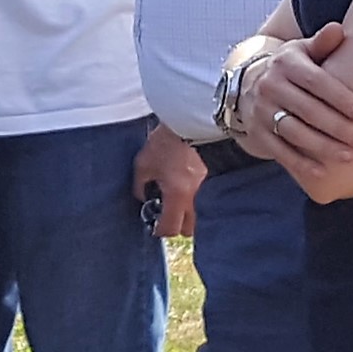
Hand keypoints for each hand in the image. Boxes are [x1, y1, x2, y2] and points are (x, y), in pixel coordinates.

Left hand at [133, 125, 204, 239]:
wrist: (189, 121)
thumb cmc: (165, 142)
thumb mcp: (144, 164)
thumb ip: (140, 185)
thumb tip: (142, 197)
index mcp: (178, 195)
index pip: (171, 229)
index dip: (159, 231)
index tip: (153, 226)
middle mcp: (196, 196)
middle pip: (189, 229)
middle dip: (176, 225)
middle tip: (165, 212)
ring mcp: (206, 187)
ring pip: (198, 213)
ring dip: (186, 212)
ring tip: (174, 196)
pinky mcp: (212, 177)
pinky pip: (203, 196)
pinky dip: (193, 196)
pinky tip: (182, 182)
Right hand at [228, 22, 352, 168]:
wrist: (247, 84)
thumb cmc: (289, 67)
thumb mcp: (301, 51)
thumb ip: (321, 43)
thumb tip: (338, 29)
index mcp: (285, 64)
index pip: (315, 82)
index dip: (339, 97)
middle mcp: (270, 87)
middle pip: (306, 110)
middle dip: (336, 126)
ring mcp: (261, 112)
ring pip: (294, 132)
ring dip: (322, 146)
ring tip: (348, 155)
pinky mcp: (258, 134)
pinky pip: (280, 151)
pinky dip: (300, 163)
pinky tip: (321, 171)